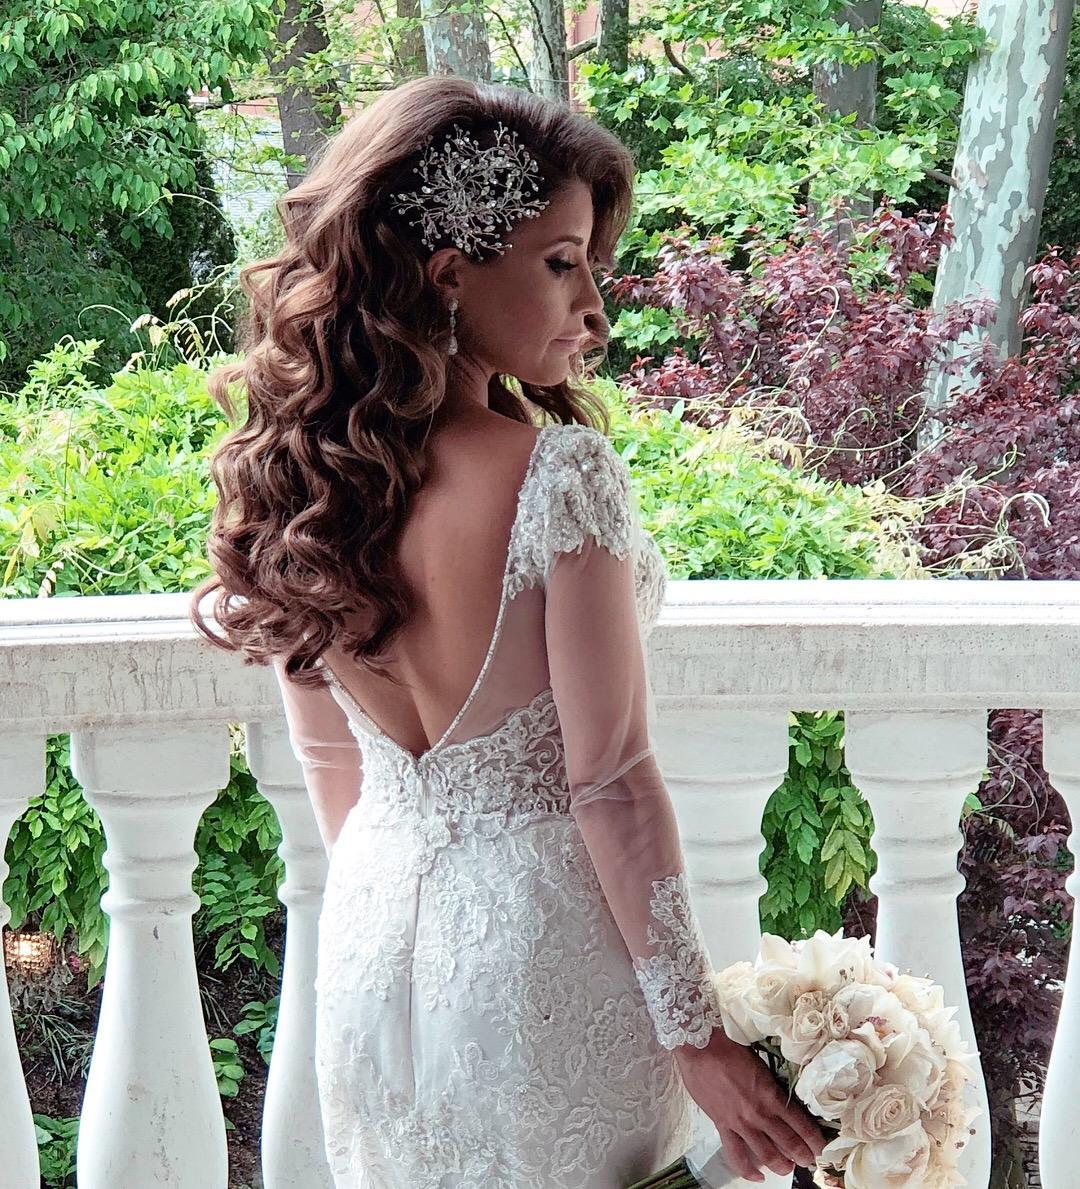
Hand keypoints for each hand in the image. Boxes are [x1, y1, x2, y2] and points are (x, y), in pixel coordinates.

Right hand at [674, 1030, 828, 1182]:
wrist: (701, 1048)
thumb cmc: (730, 1049)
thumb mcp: (760, 1066)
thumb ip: (771, 1087)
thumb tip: (781, 1101)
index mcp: (772, 1095)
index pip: (802, 1124)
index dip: (814, 1140)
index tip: (820, 1146)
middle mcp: (760, 1113)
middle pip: (789, 1144)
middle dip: (803, 1156)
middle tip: (808, 1160)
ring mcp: (741, 1123)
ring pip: (767, 1155)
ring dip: (782, 1166)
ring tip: (788, 1168)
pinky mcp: (723, 1126)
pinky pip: (736, 1155)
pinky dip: (748, 1170)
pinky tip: (758, 1177)